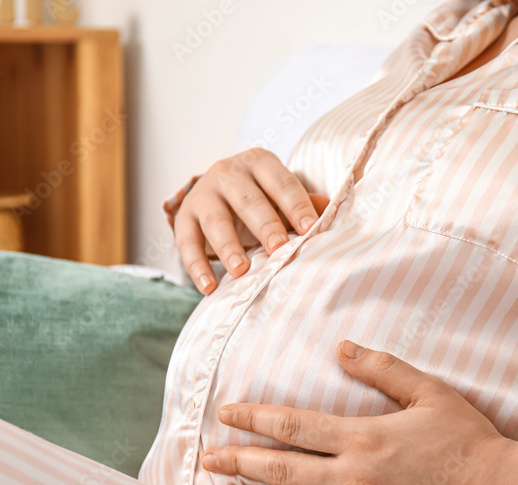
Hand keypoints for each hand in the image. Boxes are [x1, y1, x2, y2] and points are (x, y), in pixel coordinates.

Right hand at [173, 147, 330, 294]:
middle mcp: (228, 172)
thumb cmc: (260, 198)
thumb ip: (305, 204)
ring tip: (241, 271)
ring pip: (215, 220)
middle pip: (247, 199)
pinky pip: (187, 243)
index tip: (310, 229)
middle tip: (278, 249)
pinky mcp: (183, 218)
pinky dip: (197, 267)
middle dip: (264, 225)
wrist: (216, 195)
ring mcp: (203, 194)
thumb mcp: (281, 196)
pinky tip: (209, 287)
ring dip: (228, 247)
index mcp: (259, 163)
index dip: (296, 205)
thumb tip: (333, 213)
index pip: (281, 182)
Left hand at [201, 342, 517, 484]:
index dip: (254, 419)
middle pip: (282, 470)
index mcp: (365, 438)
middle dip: (240, 462)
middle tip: (208, 457)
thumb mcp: (428, 391)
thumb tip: (340, 347)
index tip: (226, 414)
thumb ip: (382, 368)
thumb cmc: (466, 438)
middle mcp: (356, 480)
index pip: (294, 427)